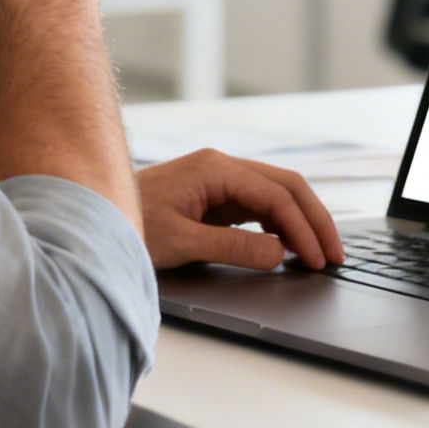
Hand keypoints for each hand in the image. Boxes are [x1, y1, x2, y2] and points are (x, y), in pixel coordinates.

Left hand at [136, 149, 345, 271]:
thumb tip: (278, 252)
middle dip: (314, 220)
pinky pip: (259, 206)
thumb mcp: (180, 241)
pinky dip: (280, 225)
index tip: (316, 259)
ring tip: (318, 255)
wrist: (94, 215)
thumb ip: (232, 246)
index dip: (302, 228)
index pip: (276, 195)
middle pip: (286, 187)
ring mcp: (220, 181)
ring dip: (300, 222)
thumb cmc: (127, 222)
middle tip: (334, 256)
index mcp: (216, 168)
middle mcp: (222, 168)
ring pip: (277, 195)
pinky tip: (289, 248)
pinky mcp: (216, 197)